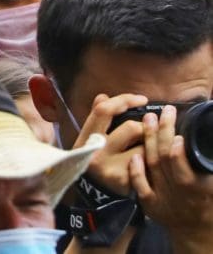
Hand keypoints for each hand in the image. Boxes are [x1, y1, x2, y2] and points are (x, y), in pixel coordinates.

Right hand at [77, 92, 150, 195]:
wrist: (95, 197)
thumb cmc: (95, 162)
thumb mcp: (89, 141)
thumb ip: (97, 120)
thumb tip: (103, 96)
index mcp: (86, 138)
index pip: (104, 111)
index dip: (124, 100)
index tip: (141, 99)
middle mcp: (96, 152)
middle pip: (131, 128)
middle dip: (145, 127)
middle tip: (147, 131)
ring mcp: (111, 168)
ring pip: (144, 147)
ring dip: (148, 146)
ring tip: (144, 151)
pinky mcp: (126, 181)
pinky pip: (148, 163)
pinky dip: (149, 162)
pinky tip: (145, 167)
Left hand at [131, 106, 212, 240]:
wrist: (196, 229)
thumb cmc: (209, 200)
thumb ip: (206, 163)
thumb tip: (199, 140)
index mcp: (197, 187)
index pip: (181, 165)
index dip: (178, 151)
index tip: (177, 135)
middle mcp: (177, 192)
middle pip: (164, 159)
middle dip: (163, 133)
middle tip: (163, 112)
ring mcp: (161, 197)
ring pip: (151, 165)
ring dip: (149, 140)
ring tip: (148, 119)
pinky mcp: (149, 203)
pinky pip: (140, 184)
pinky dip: (137, 170)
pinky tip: (135, 153)